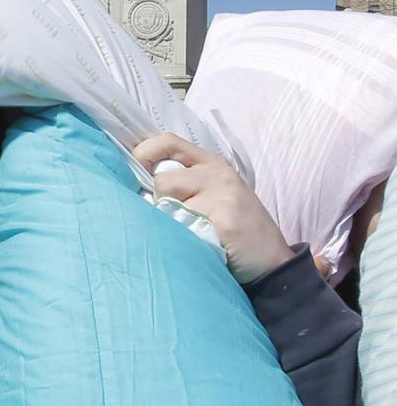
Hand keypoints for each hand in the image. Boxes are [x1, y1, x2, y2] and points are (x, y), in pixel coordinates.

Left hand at [133, 133, 293, 284]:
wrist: (274, 263)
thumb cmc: (235, 230)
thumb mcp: (214, 195)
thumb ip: (184, 183)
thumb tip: (137, 183)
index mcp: (212, 163)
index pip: (168, 142)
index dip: (143, 152)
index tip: (132, 171)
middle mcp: (217, 174)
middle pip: (162, 181)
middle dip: (158, 204)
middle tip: (174, 222)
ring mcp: (223, 195)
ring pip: (169, 205)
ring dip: (171, 224)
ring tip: (191, 235)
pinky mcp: (224, 220)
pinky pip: (183, 228)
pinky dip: (183, 241)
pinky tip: (200, 247)